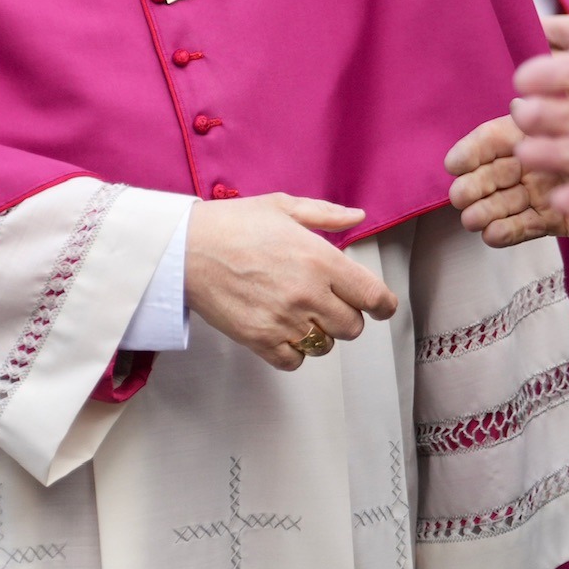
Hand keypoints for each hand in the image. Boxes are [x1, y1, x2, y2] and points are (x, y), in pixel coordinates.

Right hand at [184, 194, 397, 369]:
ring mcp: (284, 320)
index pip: (372, 295)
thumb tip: (358, 216)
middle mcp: (308, 294)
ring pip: (325, 346)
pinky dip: (295, 352)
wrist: (184, 249)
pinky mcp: (259, 339)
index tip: (383, 306)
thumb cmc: (233, 224)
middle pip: (353, 327)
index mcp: (321, 259)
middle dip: (348, 316)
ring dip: (321, 334)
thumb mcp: (284, 206)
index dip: (384, 305)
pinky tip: (285, 331)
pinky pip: (294, 361)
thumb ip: (326, 214)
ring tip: (304, 315)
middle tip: (332, 303)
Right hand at [446, 114, 568, 245]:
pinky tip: (492, 235)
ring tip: (472, 219)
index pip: (494, 138)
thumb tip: (531, 72)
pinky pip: (529, 225)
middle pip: (495, 172)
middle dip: (475, 184)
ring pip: (506, 201)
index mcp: (535, 127)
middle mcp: (536, 159)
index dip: (473, 150)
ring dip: (486, 210)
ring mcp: (546, 189)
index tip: (454, 163)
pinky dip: (509, 232)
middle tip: (459, 196)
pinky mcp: (560, 217)